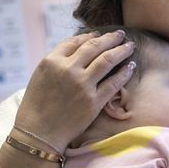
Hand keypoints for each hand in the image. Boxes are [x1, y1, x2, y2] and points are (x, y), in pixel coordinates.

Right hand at [14, 30, 135, 150]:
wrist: (38, 133)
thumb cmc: (37, 105)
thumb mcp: (40, 76)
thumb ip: (57, 62)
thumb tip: (78, 49)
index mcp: (51, 61)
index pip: (75, 42)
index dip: (90, 36)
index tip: (99, 34)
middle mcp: (67, 69)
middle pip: (94, 46)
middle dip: (110, 38)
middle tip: (120, 35)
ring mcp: (82, 85)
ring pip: (107, 60)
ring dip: (121, 50)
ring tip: (130, 46)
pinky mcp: (94, 101)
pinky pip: (114, 82)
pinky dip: (125, 72)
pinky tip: (131, 66)